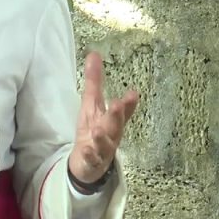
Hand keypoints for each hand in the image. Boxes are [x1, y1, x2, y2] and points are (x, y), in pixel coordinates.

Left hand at [68, 51, 138, 185]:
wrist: (88, 164)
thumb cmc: (94, 130)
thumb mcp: (92, 104)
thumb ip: (95, 81)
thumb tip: (94, 53)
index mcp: (112, 121)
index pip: (122, 110)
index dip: (127, 103)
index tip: (133, 93)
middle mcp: (111, 135)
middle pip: (115, 125)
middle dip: (117, 115)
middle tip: (117, 104)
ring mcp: (102, 150)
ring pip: (104, 144)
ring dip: (102, 137)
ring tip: (97, 130)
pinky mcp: (91, 162)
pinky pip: (91, 159)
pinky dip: (89, 155)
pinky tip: (85, 149)